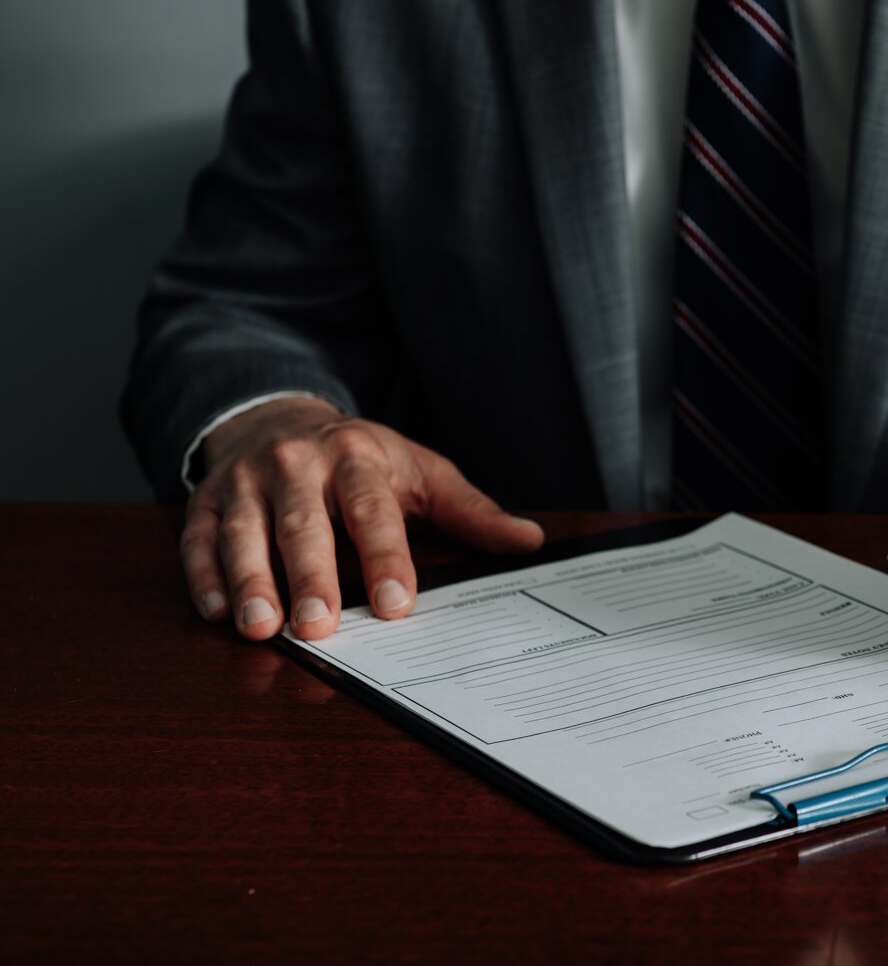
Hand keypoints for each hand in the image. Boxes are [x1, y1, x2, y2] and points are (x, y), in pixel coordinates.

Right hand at [182, 396, 544, 641]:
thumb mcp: (420, 472)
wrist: (278, 418)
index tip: (396, 605)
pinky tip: (218, 613)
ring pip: (245, 534)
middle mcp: (297, 465)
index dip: (385, 559)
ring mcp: (245, 482)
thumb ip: (470, 511)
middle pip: (304, 525)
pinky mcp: (205, 501)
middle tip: (318, 625)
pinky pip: (199, 539)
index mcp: (357, 457)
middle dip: (311, 576)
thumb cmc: (361, 459)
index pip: (373, 511)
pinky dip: (205, 576)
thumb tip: (528, 540)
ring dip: (251, 582)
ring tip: (262, 628)